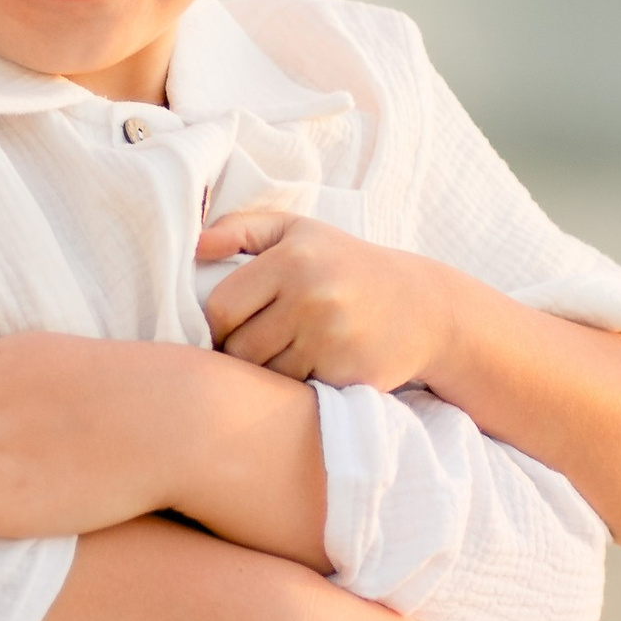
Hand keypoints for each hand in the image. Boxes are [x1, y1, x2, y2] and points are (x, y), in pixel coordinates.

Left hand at [198, 214, 463, 391]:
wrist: (424, 307)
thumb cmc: (347, 266)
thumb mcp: (299, 232)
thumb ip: (243, 229)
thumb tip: (196, 246)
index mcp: (292, 259)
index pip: (221, 308)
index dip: (218, 324)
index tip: (234, 324)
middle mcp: (311, 296)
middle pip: (238, 348)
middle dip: (241, 352)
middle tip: (262, 341)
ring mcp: (331, 338)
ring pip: (264, 375)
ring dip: (268, 372)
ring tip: (291, 351)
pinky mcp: (348, 374)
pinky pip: (295, 392)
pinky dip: (297, 386)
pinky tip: (316, 366)